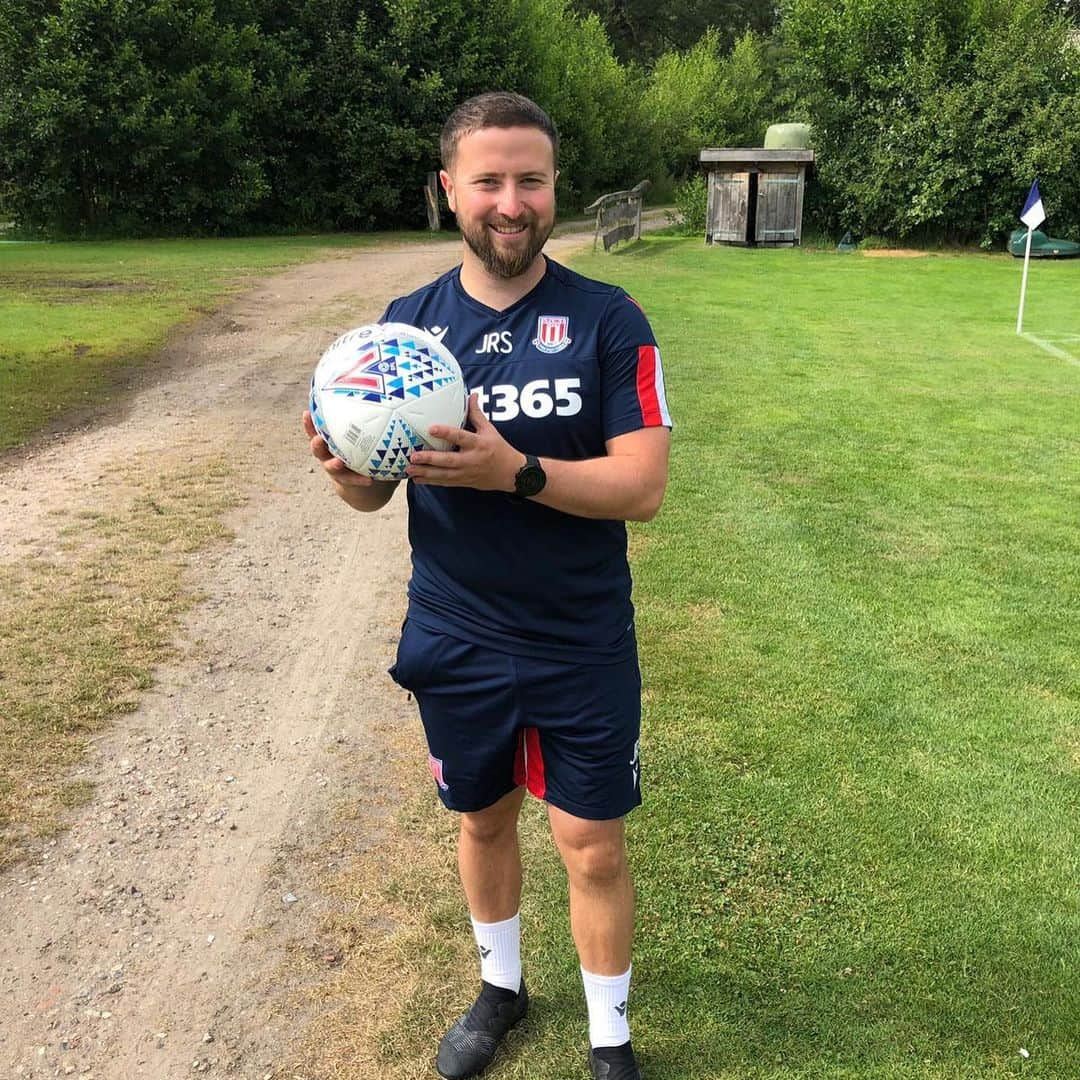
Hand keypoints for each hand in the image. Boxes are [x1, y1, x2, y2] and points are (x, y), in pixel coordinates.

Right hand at [302, 409, 374, 487]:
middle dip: (316, 443)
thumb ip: (365, 417)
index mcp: (329, 440)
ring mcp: (335, 469)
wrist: (362, 475)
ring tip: (339, 462)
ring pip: (330, 467)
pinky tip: (370, 479)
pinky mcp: (347, 481)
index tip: (307, 413)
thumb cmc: (361, 447)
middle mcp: (328, 454)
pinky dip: (359, 479)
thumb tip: (379, 392)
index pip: (316, 430)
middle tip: (318, 439)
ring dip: (333, 464)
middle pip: (317, 448)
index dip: (309, 423)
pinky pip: (352, 480)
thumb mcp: (360, 432)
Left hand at [405, 393, 523, 490]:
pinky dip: (431, 482)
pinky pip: (445, 483)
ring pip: (444, 475)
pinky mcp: (464, 482)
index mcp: (478, 444)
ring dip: (425, 473)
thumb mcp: (490, 430)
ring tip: (409, 470)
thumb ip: (476, 414)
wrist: (511, 474)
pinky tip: (417, 480)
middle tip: (413, 456)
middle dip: (430, 459)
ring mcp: (466, 473)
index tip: (431, 429)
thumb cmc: (499, 449)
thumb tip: (471, 395)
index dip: (446, 433)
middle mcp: (471, 460)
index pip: (460, 437)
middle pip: (448, 460)